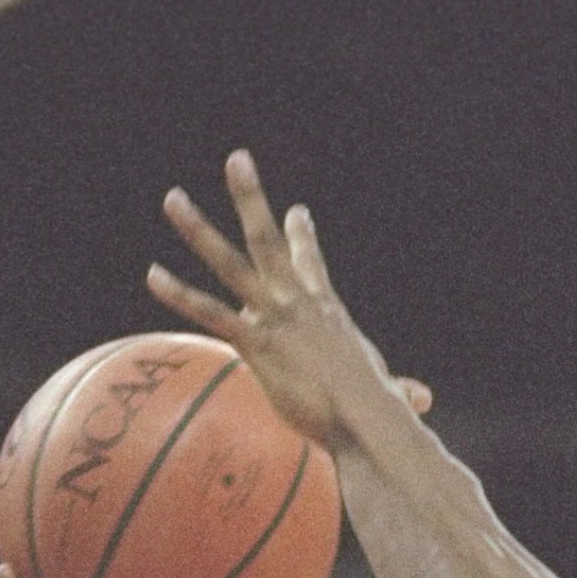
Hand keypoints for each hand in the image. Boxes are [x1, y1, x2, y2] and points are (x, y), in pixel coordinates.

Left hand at [148, 149, 432, 451]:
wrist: (365, 418)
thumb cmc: (377, 413)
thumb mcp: (386, 392)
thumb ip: (398, 391)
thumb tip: (423, 401)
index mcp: (326, 309)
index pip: (311, 261)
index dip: (303, 236)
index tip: (297, 211)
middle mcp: (298, 301)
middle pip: (268, 238)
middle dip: (251, 196)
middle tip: (237, 159)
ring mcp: (275, 316)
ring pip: (230, 261)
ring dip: (199, 229)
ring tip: (172, 198)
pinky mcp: (258, 343)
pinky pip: (211, 311)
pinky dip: (181, 293)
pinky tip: (153, 275)